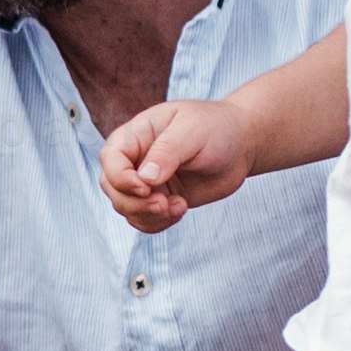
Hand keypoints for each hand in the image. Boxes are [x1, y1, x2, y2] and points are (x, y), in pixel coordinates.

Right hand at [98, 95, 252, 233]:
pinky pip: (144, 220)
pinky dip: (158, 223)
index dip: (120, 178)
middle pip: (112, 188)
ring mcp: (146, 182)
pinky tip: (181, 208)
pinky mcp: (160, 200)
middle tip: (163, 203)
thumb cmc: (215, 127)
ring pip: (126, 209)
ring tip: (179, 206)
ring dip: (149, 216)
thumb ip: (167, 151)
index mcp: (136, 135)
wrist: (240, 145)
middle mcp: (135, 159)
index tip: (146, 188)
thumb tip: (145, 178)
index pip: (110, 159)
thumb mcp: (191, 131)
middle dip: (134, 203)